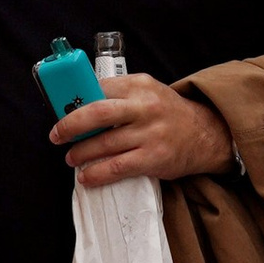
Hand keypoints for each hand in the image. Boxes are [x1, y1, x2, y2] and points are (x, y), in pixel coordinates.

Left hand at [51, 72, 231, 192]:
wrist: (205, 134)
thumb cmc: (168, 113)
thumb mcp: (147, 92)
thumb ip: (119, 94)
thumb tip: (80, 105)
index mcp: (139, 85)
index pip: (99, 88)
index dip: (75, 101)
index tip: (62, 111)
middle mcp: (145, 107)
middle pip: (97, 113)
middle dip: (70, 125)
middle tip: (57, 135)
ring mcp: (150, 134)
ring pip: (104, 144)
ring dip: (80, 153)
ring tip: (71, 157)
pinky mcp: (153, 158)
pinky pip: (117, 167)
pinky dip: (96, 174)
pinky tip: (86, 177)